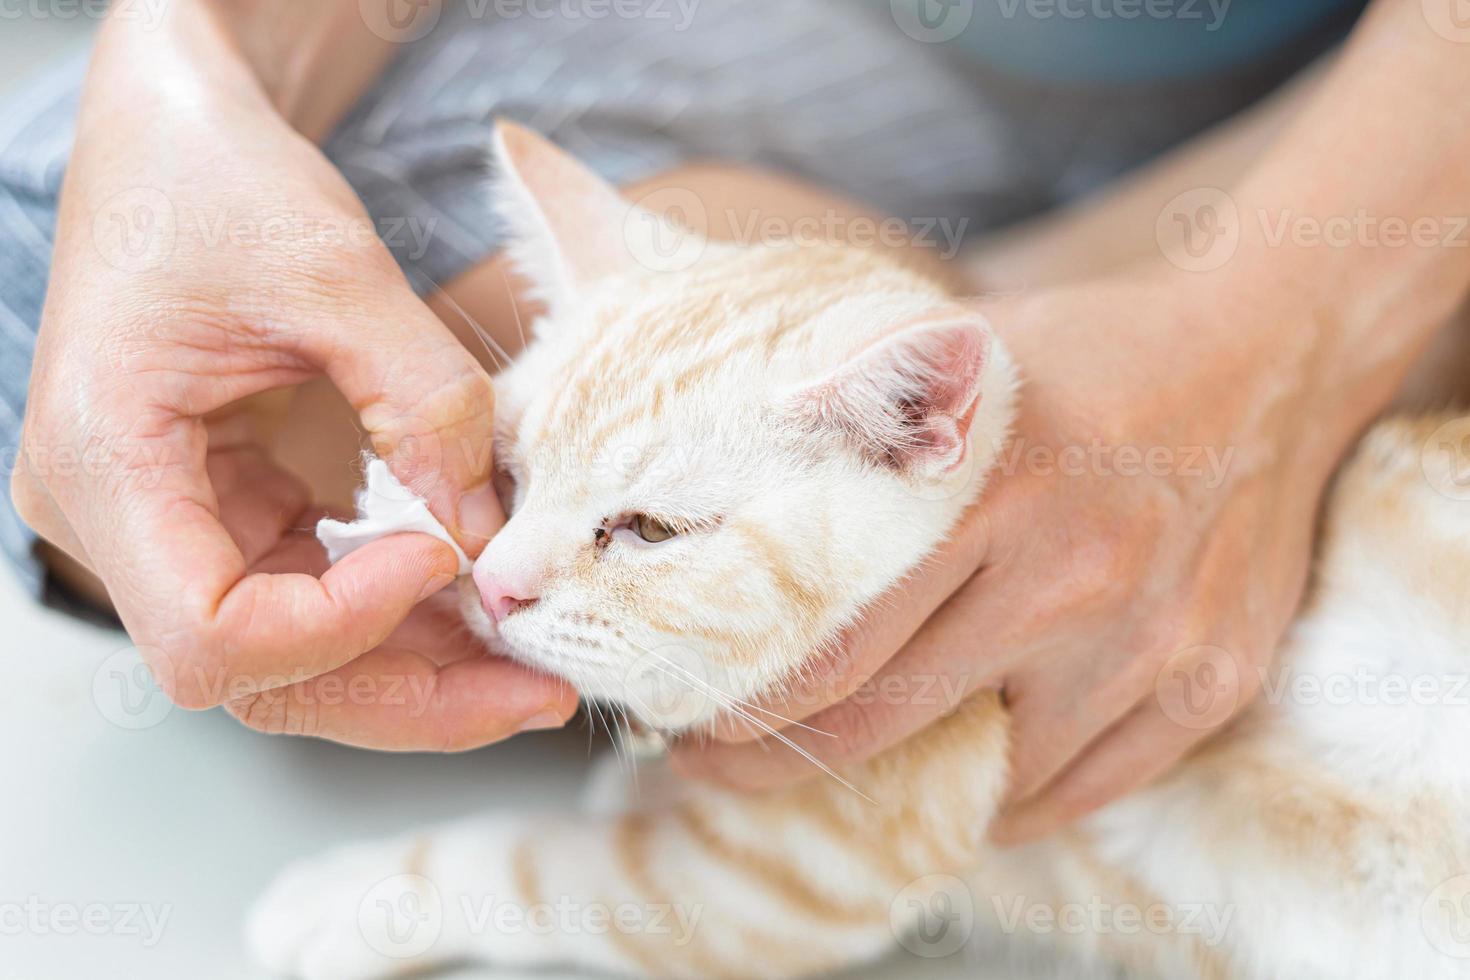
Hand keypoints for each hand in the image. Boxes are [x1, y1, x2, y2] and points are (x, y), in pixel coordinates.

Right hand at [11, 10, 576, 739]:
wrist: (173, 141)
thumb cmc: (220, 183)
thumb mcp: (337, 272)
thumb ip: (425, 403)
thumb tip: (494, 534)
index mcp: (107, 459)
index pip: (211, 634)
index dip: (341, 627)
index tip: (443, 557)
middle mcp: (120, 518)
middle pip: (260, 676)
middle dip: (408, 695)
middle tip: (537, 692)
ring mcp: (170, 524)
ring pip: (291, 658)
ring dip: (416, 668)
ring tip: (530, 663)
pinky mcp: (222, 512)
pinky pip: (309, 596)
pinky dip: (398, 613)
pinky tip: (479, 604)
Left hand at [676, 271, 1358, 840]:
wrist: (1265, 357)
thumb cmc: (1088, 356)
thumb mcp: (957, 358)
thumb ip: (850, 421)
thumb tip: (718, 485)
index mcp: (986, 487)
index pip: (832, 645)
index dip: (743, 710)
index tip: (690, 727)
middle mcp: (1069, 575)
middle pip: (886, 722)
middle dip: (781, 763)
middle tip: (721, 763)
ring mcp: (1148, 641)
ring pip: (987, 776)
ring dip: (902, 787)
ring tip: (847, 767)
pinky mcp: (1209, 682)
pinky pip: (1084, 792)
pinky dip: (1009, 802)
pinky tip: (965, 780)